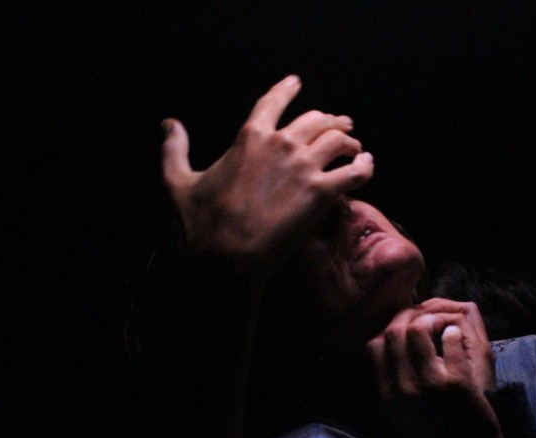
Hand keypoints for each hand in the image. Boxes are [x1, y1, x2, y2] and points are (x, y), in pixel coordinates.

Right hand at [161, 75, 374, 281]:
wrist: (227, 256)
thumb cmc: (202, 223)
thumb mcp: (178, 181)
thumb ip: (175, 149)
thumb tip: (168, 124)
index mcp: (249, 136)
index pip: (272, 102)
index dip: (286, 90)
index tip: (296, 83)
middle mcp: (280, 143)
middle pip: (316, 120)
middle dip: (330, 120)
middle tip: (341, 126)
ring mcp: (304, 166)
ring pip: (338, 141)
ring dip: (349, 142)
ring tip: (355, 147)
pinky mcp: (321, 193)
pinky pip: (354, 171)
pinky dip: (364, 166)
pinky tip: (367, 166)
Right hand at [367, 299, 508, 437]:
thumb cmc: (433, 434)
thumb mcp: (396, 416)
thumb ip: (384, 384)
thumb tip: (376, 344)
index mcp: (385, 395)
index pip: (374, 345)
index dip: (388, 329)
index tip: (403, 328)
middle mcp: (402, 389)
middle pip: (394, 331)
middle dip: (409, 317)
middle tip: (424, 320)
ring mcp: (429, 384)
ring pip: (420, 328)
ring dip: (432, 319)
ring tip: (441, 326)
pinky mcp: (457, 382)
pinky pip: (451, 338)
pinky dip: (453, 333)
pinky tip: (455, 339)